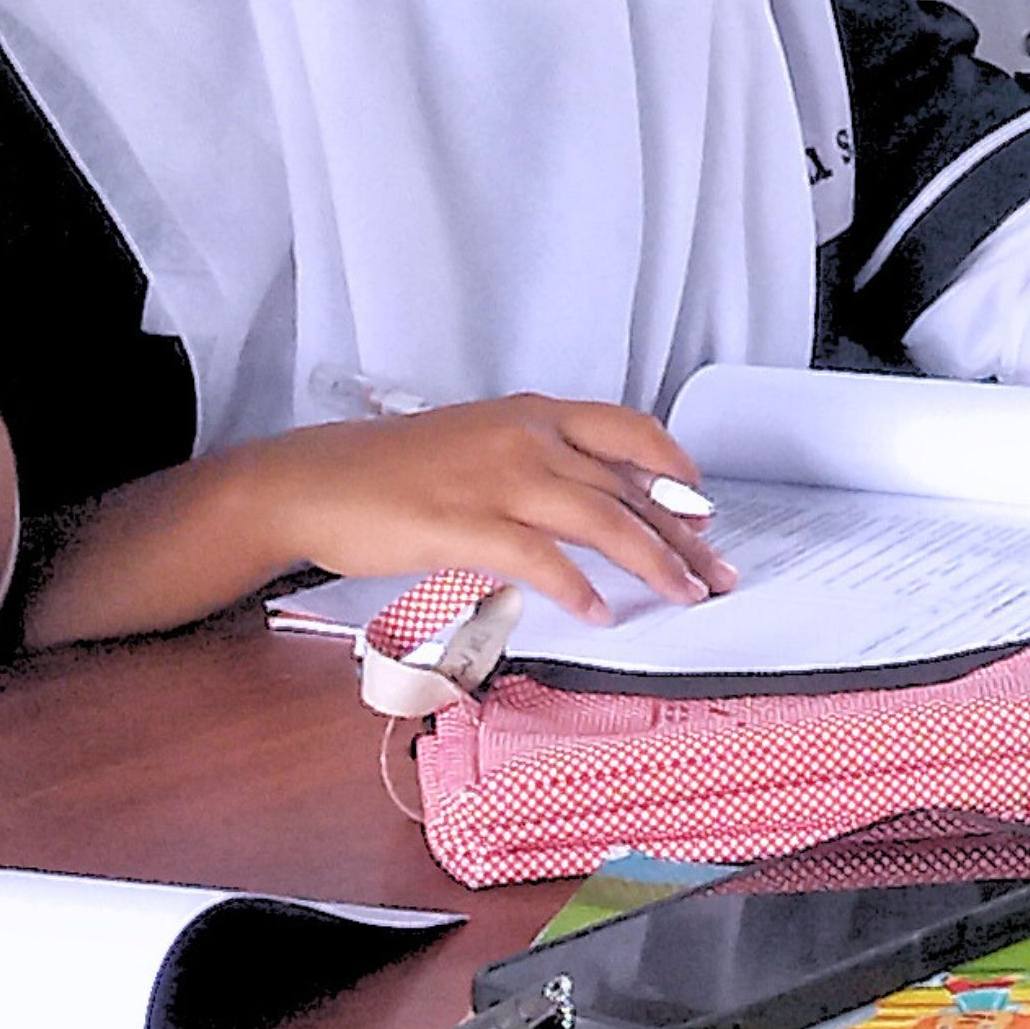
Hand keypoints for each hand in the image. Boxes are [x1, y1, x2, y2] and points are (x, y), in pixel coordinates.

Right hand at [251, 395, 733, 619]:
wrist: (314, 482)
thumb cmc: (390, 472)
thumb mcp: (476, 446)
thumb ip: (534, 466)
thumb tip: (590, 503)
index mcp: (530, 415)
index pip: (630, 431)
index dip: (676, 471)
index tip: (704, 510)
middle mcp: (524, 438)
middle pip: (628, 486)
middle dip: (682, 536)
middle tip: (716, 575)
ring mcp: (496, 479)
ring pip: (601, 520)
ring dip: (653, 563)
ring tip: (684, 597)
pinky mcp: (466, 524)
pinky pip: (542, 559)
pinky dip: (578, 589)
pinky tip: (600, 614)